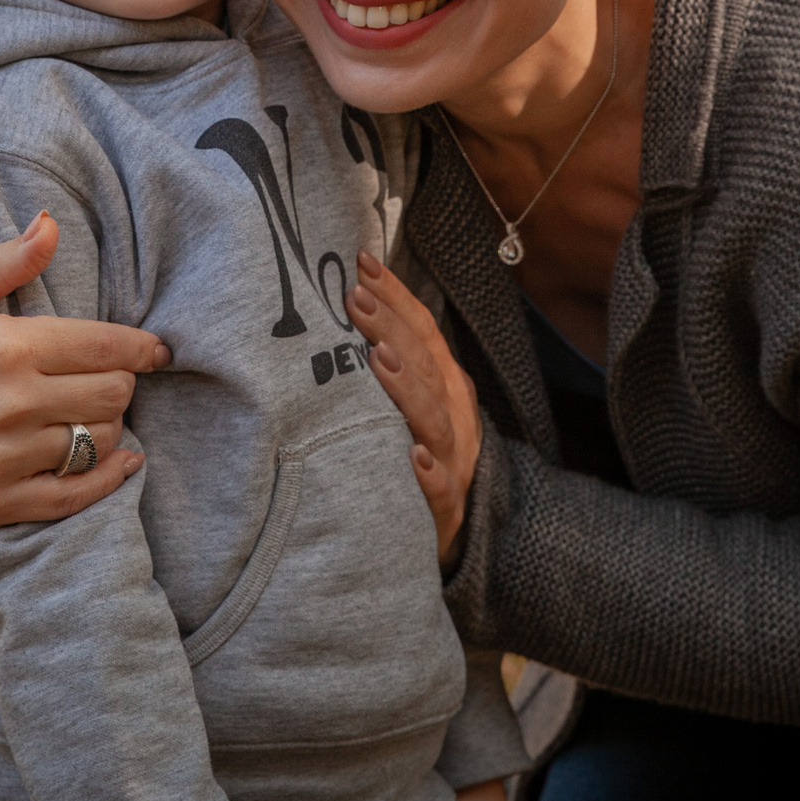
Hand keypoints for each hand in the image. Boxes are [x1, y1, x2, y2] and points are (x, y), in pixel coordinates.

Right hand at [0, 213, 170, 527]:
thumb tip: (51, 225)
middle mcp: (9, 403)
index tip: (157, 350)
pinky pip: (78, 494)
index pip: (103, 346)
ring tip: (91, 411)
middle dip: (121, 383)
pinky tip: (124, 460)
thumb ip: (8, 260)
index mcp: (6, 348)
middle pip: (112, 393)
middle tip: (108, 378)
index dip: (142, 348)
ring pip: (101, 440)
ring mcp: (3, 456)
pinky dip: (111, 478)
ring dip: (109, 425)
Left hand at [351, 252, 481, 565]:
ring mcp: (454, 463)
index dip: (396, 297)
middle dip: (391, 330)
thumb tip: (344, 299)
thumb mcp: (409, 404)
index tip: (362, 264)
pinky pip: (440, 491)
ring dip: (408, 389)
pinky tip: (412, 456)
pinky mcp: (445, 511)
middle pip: (426, 366)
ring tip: (379, 361)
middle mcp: (455, 417)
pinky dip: (430, 473)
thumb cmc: (413, 454)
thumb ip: (388, 359)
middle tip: (354, 299)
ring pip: (434, 421)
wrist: (449, 536)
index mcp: (446, 385)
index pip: (423, 332)